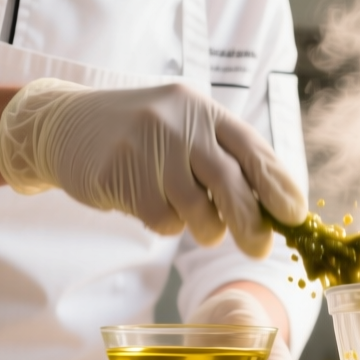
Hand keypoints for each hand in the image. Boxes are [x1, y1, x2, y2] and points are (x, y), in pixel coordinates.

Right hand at [0, 79, 305, 256]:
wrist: (64, 123)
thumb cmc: (140, 134)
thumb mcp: (184, 127)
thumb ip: (223, 157)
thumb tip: (272, 206)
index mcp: (203, 110)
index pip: (252, 148)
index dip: (278, 185)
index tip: (295, 215)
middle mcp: (179, 122)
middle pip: (230, 183)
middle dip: (249, 223)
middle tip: (258, 249)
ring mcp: (147, 146)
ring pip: (196, 209)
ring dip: (203, 228)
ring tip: (192, 221)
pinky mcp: (119, 173)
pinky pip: (161, 220)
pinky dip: (165, 224)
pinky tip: (150, 204)